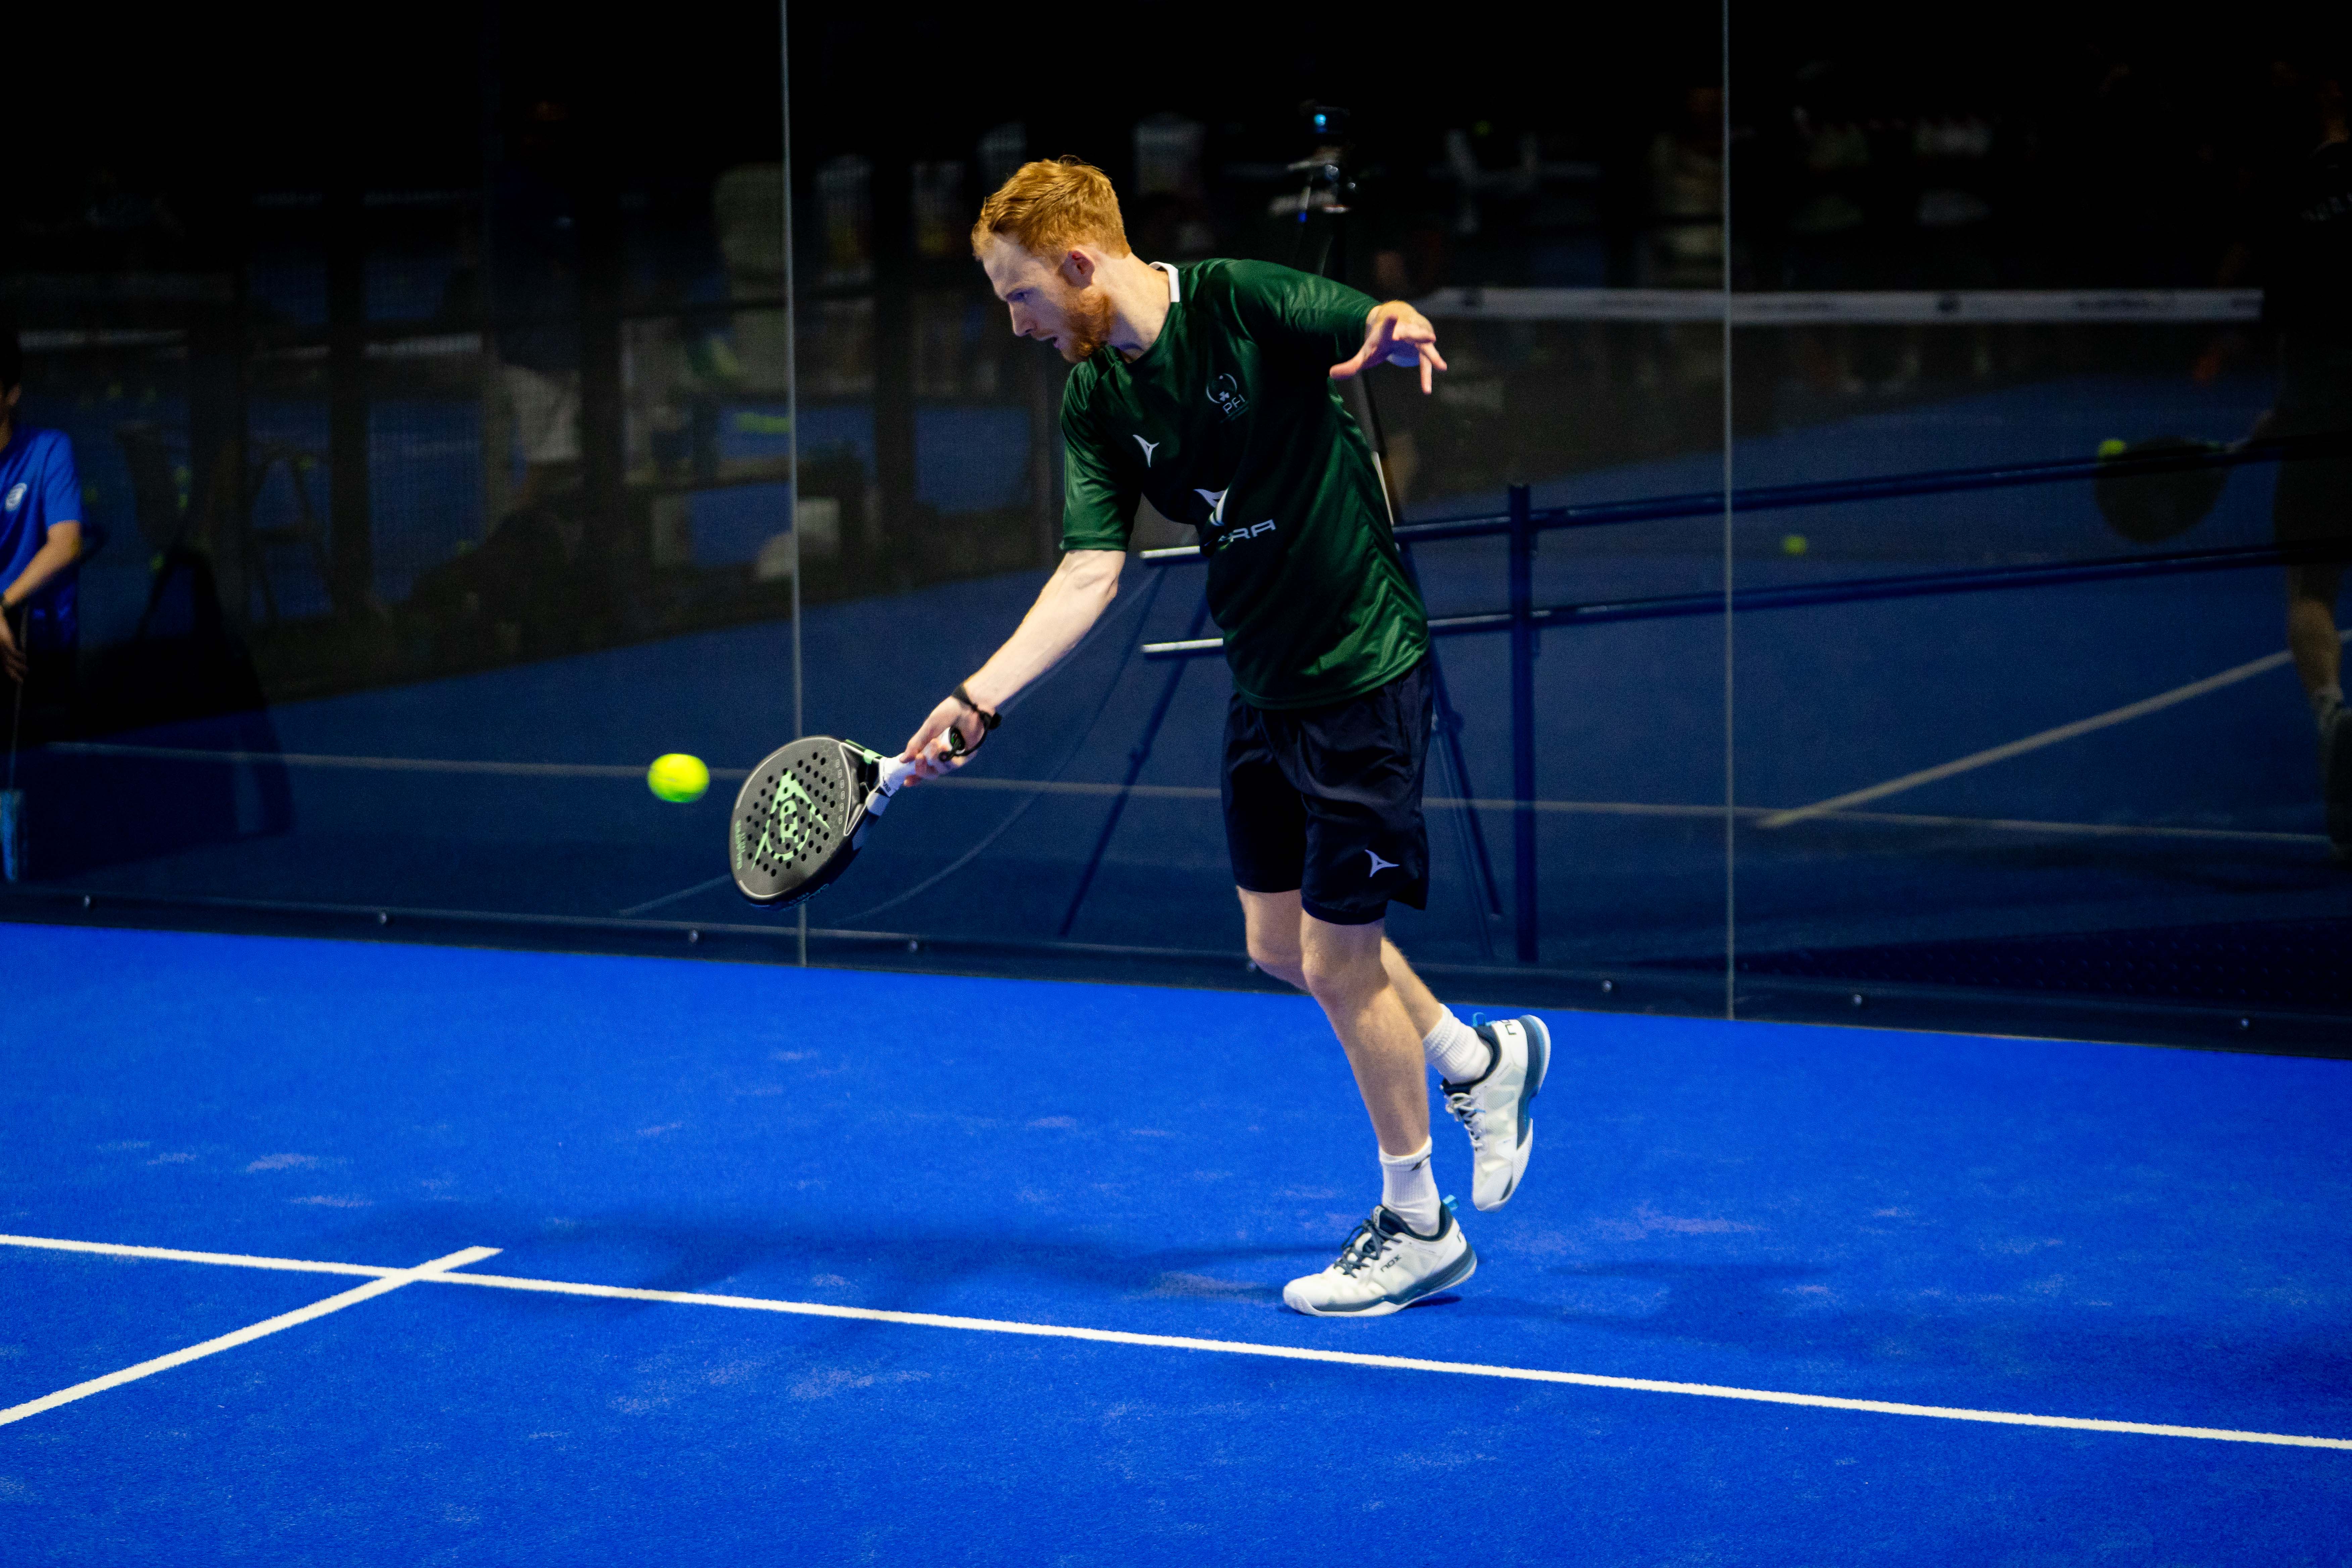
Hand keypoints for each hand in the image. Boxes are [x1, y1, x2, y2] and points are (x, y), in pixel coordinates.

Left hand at [0, 607, 21, 683]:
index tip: (19, 680)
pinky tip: (24, 657)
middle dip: (14, 675)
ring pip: (10, 662)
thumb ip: (8, 649)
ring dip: (19, 667)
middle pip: (6, 667)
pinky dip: (20, 656)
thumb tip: (17, 656)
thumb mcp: (4, 643)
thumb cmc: (0, 632)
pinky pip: (14, 653)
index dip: (11, 675)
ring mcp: (1, 649)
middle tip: (22, 681)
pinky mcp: (6, 644)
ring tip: (27, 670)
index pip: (4, 667)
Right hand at [898, 694, 985, 783]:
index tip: (907, 781)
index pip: (920, 766)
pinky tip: (946, 747)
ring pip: (941, 770)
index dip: (914, 776)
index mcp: (929, 748)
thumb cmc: (947, 713)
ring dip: (936, 759)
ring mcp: (953, 757)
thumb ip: (916, 744)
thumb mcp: (928, 728)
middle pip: (929, 773)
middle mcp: (940, 755)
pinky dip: (948, 759)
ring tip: (936, 743)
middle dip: (921, 768)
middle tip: (920, 757)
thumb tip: (902, 760)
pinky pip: (954, 766)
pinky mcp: (965, 757)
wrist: (967, 706)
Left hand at [1331, 301, 1448, 392]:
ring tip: (1441, 365)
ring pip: (1424, 346)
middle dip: (1418, 334)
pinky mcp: (1422, 350)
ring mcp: (1415, 340)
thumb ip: (1349, 365)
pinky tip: (1431, 384)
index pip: (1387, 328)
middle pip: (1411, 333)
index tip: (1392, 315)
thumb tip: (1330, 373)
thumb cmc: (1379, 342)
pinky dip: (1427, 375)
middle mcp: (1403, 333)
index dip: (1389, 324)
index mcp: (1387, 333)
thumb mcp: (1365, 354)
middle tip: (1428, 336)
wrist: (1397, 322)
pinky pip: (1426, 363)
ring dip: (1432, 354)